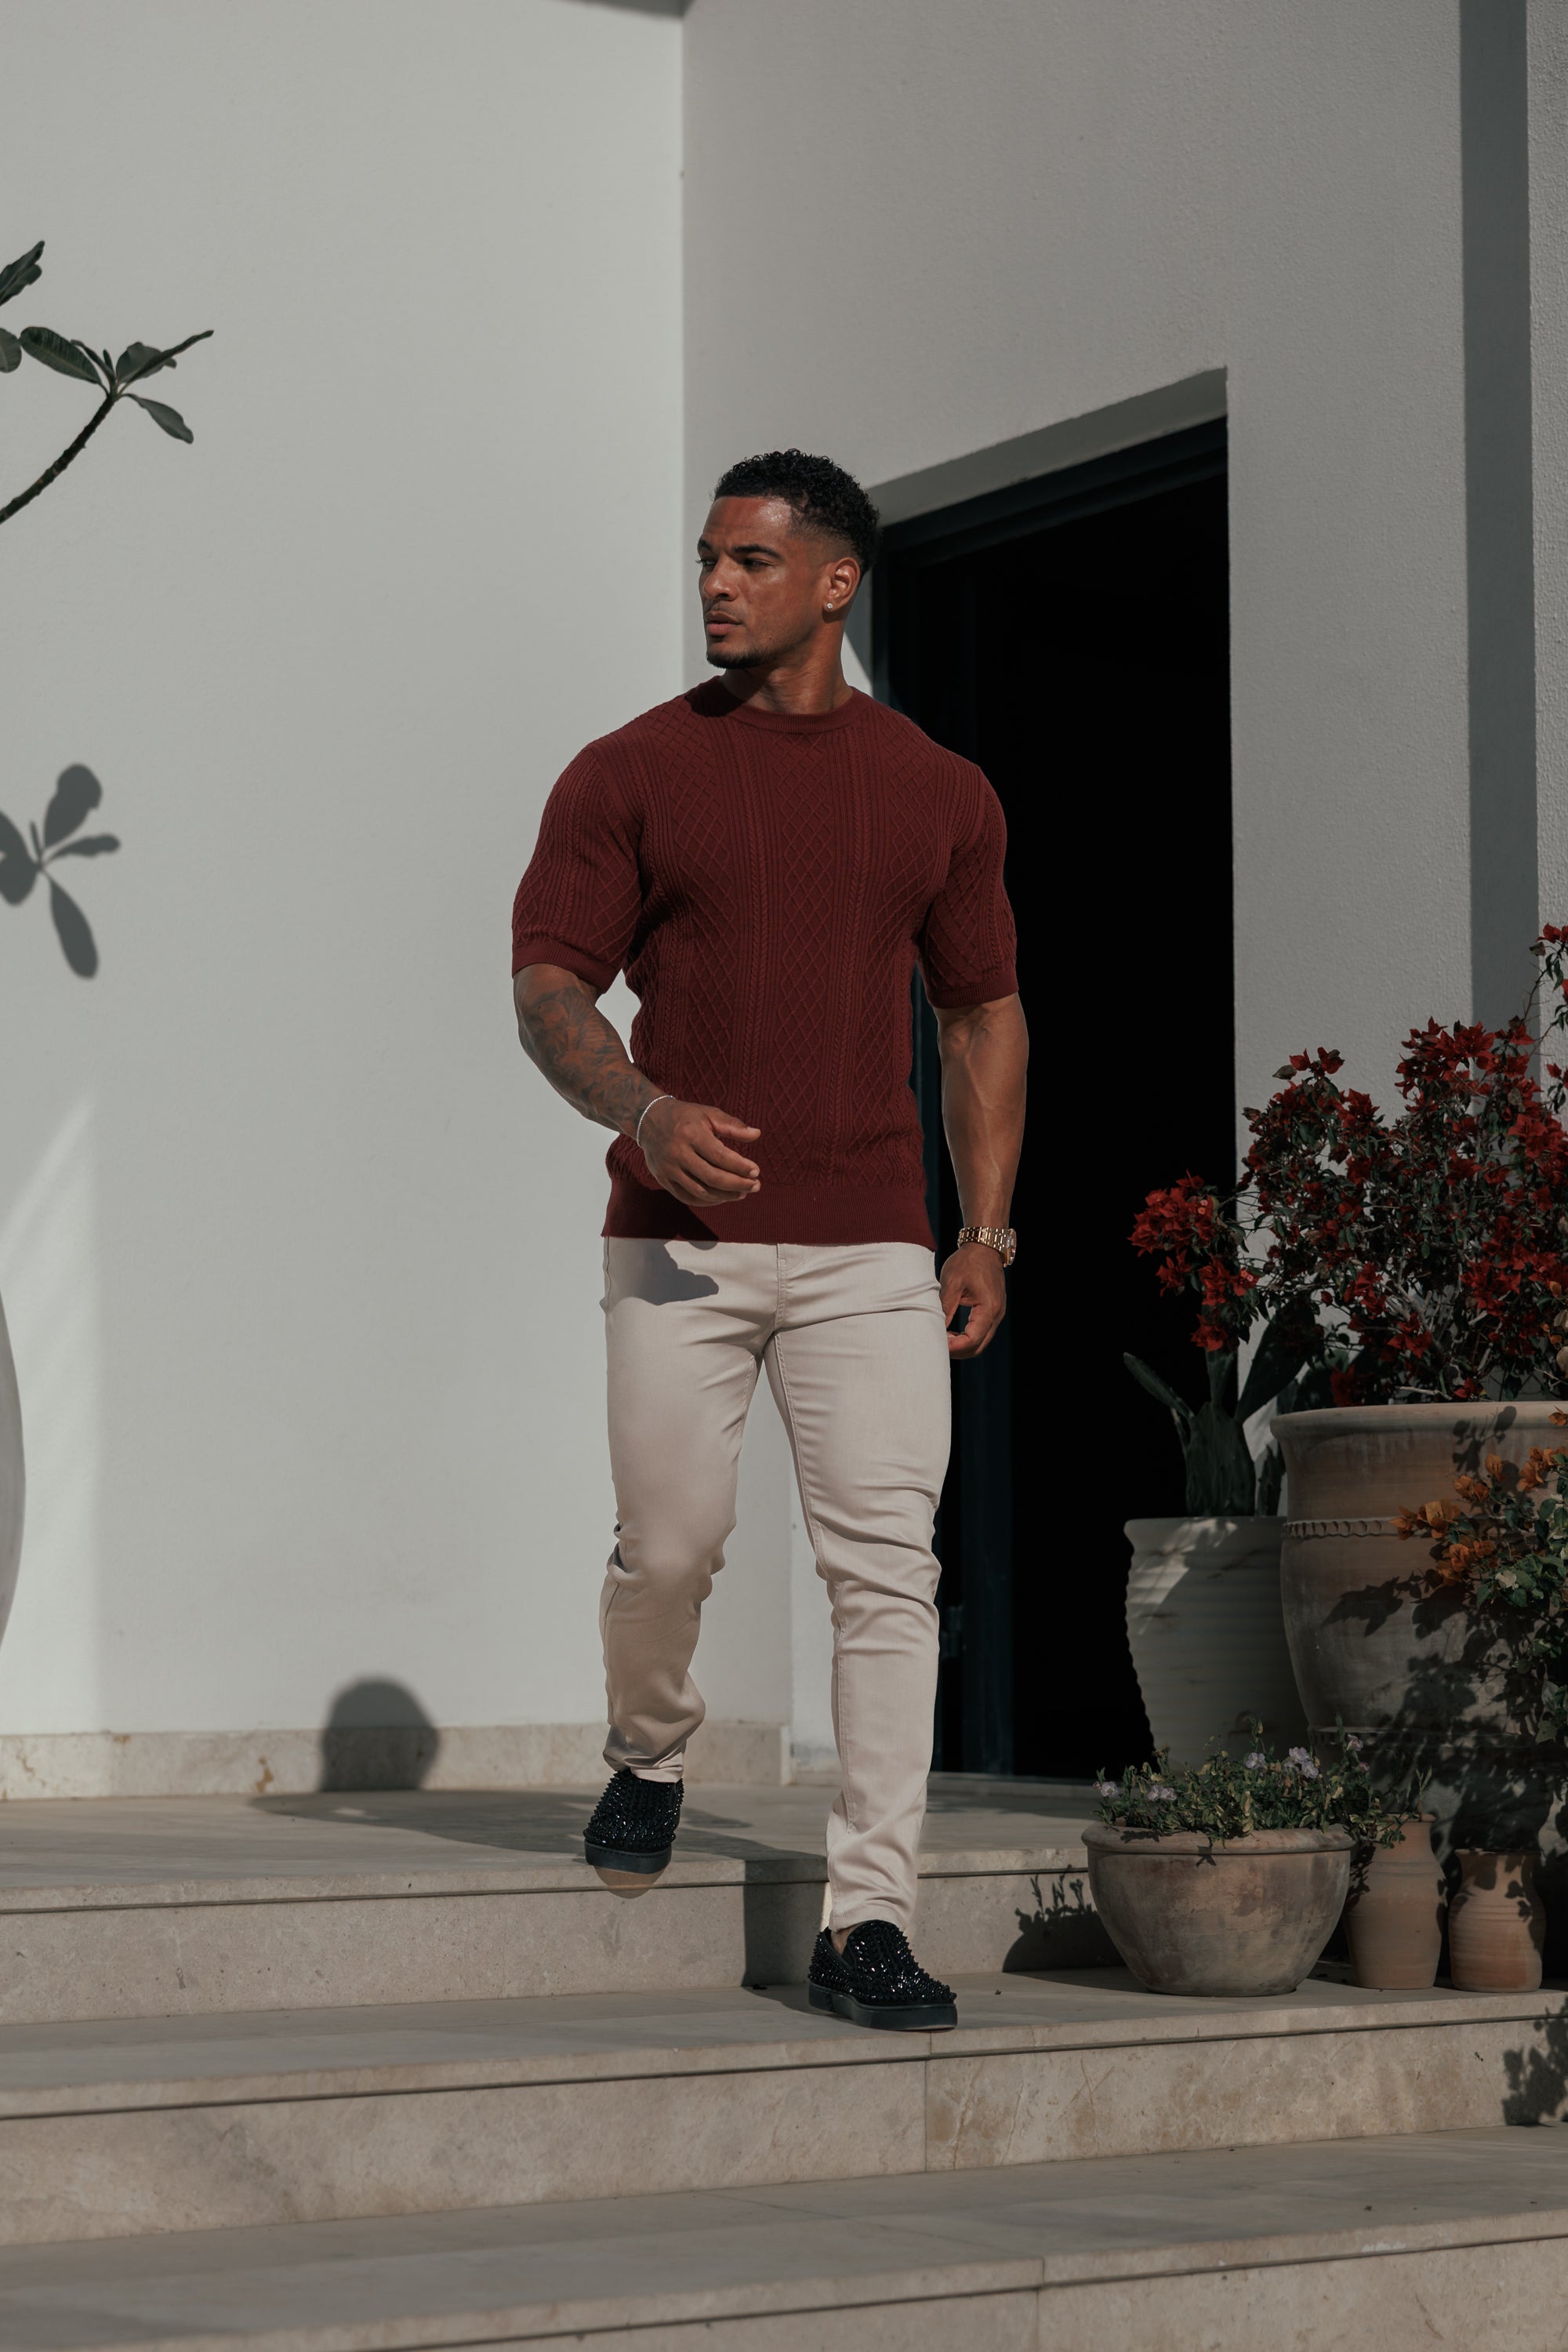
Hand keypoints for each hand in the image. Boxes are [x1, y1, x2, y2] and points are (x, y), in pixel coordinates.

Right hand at [638, 1097, 761, 1207]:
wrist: (649, 1120)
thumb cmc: (686, 1117)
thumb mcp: (709, 1114)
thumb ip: (733, 1125)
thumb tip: (757, 1134)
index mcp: (691, 1134)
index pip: (720, 1156)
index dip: (740, 1166)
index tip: (756, 1171)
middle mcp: (678, 1153)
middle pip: (711, 1177)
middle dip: (737, 1185)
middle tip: (755, 1186)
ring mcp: (668, 1169)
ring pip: (700, 1191)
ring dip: (725, 1196)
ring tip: (742, 1193)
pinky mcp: (663, 1179)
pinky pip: (687, 1197)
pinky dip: (707, 1201)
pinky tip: (722, 1198)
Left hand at [940, 1240, 1007, 1359]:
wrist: (984, 1246)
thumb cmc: (968, 1261)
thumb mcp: (952, 1283)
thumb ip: (945, 1308)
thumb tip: (935, 1329)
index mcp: (988, 1308)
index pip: (972, 1340)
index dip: (954, 1347)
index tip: (937, 1343)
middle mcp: (996, 1314)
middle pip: (978, 1346)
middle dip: (957, 1351)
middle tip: (937, 1346)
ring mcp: (997, 1313)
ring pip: (981, 1342)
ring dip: (962, 1345)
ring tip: (943, 1339)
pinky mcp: (993, 1311)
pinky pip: (982, 1332)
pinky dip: (967, 1338)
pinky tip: (951, 1332)